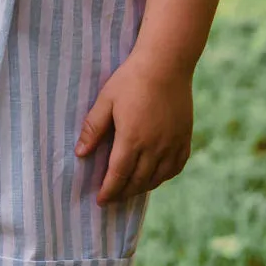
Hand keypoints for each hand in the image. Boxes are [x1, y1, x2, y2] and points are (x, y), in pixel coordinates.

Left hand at [74, 54, 192, 205]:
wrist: (166, 64)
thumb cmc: (131, 79)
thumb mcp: (106, 100)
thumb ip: (93, 128)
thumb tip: (80, 154)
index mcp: (132, 139)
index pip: (118, 175)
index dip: (109, 191)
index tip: (101, 201)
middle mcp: (154, 147)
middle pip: (138, 181)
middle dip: (123, 193)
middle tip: (112, 197)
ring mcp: (172, 144)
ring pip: (157, 178)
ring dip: (142, 187)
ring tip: (130, 189)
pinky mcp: (185, 138)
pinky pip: (175, 167)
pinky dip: (164, 177)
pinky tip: (155, 176)